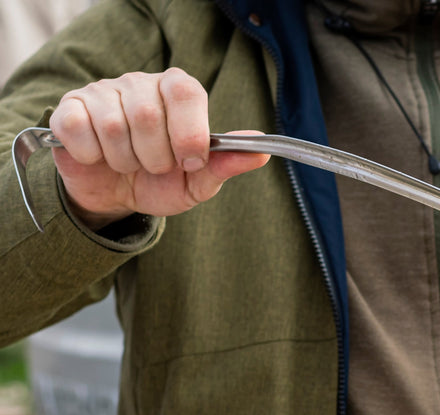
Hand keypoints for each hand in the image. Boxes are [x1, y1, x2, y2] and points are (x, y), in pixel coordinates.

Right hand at [48, 68, 268, 229]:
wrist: (117, 198)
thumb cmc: (162, 182)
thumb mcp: (199, 181)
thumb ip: (227, 164)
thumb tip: (263, 152)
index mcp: (178, 92)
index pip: (185, 93)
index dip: (188, 134)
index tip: (189, 162)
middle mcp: (140, 83)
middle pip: (147, 113)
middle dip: (155, 157)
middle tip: (155, 167)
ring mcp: (102, 92)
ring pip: (113, 125)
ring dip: (125, 160)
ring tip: (129, 165)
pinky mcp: (70, 108)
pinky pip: (79, 129)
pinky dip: (93, 156)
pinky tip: (100, 158)